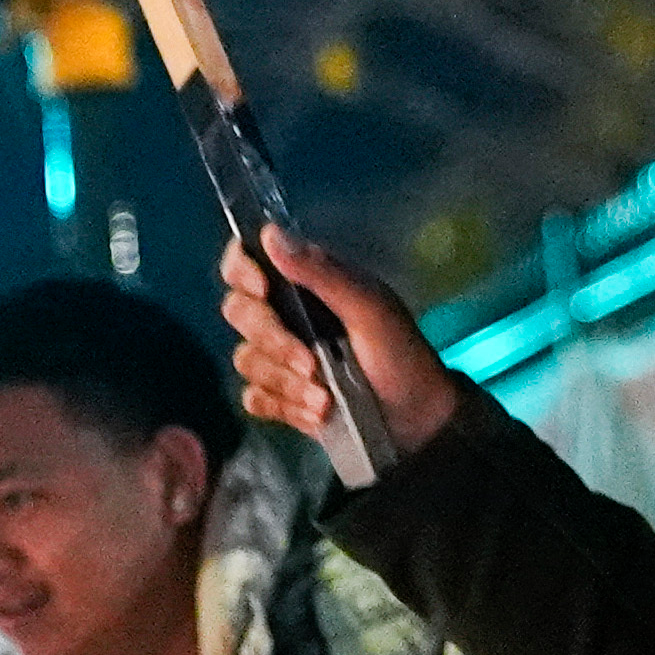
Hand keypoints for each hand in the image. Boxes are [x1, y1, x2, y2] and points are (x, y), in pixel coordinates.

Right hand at [219, 228, 472, 484]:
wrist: (416, 420)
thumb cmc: (399, 353)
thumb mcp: (370, 308)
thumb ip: (323, 272)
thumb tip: (270, 233)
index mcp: (306, 283)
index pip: (247, 261)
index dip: (242, 271)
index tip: (263, 290)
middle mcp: (284, 314)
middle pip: (238, 311)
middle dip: (274, 341)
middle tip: (312, 363)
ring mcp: (278, 357)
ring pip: (246, 360)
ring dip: (286, 382)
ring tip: (326, 397)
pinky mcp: (279, 396)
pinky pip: (254, 397)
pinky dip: (283, 406)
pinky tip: (316, 411)